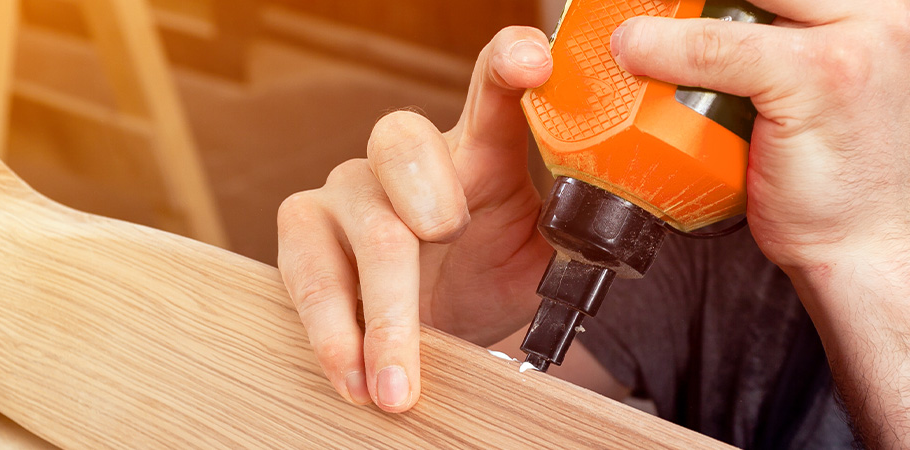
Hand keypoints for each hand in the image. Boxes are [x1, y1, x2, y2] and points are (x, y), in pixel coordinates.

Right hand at [275, 26, 557, 412]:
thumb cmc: (487, 276)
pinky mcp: (305, 228)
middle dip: (426, 197)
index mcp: (481, 149)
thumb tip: (604, 242)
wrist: (440, 328)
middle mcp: (409, 156)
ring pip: (361, 224)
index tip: (535, 63)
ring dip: (383, 313)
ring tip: (397, 383)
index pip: (493, 88)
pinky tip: (357, 379)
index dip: (509, 61)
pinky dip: (336, 336)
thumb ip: (571, 241)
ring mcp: (352, 186)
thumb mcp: (540, 262)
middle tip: (447, 236)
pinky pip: (308, 270)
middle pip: (404, 143)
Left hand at [610, 0, 909, 269]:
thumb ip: (789, 20)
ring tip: (631, 21)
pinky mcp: (826, 73)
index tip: (684, 2)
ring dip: (673, 7)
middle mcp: (902, 1)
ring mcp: (871, 33)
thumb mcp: (824, 64)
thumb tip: (683, 5)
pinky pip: (720, 44)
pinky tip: (632, 51)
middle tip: (639, 5)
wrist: (863, 247)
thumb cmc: (837, 161)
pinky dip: (665, 49)